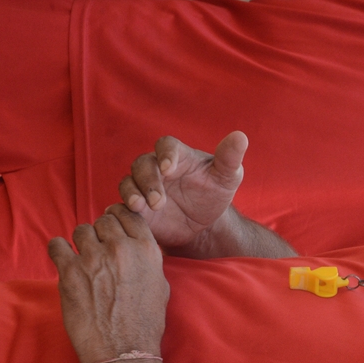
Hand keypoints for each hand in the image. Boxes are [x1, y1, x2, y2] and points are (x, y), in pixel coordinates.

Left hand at [48, 204, 169, 362]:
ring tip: (83, 262)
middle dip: (100, 234)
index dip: (119, 219)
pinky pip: (56, 245)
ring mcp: (93, 259)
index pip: (129, 214)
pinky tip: (64, 261)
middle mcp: (120, 249)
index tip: (113, 229)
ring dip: (81, 243)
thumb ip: (147, 261)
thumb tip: (136, 247)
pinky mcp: (69, 272)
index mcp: (146, 250)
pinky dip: (58, 250)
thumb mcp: (159, 286)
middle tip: (99, 252)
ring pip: (81, 230)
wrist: (123, 351)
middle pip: (103, 221)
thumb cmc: (144, 323)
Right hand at [120, 132, 246, 254]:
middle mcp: (156, 168)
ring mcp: (143, 187)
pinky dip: (123, 208)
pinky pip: (122, 203)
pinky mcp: (136, 207)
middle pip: (142, 164)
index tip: (169, 168)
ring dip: (133, 193)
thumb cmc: (214, 195)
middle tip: (159, 201)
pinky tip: (132, 215)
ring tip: (142, 207)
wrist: (203, 226)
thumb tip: (240, 136)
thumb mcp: (227, 178)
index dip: (165, 154)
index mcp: (177, 155)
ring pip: (129, 182)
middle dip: (149, 180)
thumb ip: (230, 158)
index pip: (166, 145)